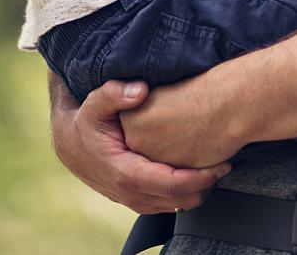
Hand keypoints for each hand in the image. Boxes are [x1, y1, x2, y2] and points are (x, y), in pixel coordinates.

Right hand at [50, 77, 227, 214]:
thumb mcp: (96, 102)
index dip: (201, 177)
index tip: (222, 163)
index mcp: (125, 173)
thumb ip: (116, 93)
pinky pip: (169, 204)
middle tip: (226, 162)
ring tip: (215, 166)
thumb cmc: (87, 122)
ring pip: (177, 206)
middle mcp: (131, 194)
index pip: (172, 185)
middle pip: (180, 200)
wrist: (71, 144)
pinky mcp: (138, 201)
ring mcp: (135, 201)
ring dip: (198, 190)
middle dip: (206, 184)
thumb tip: (141, 91)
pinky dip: (186, 192)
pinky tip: (196, 173)